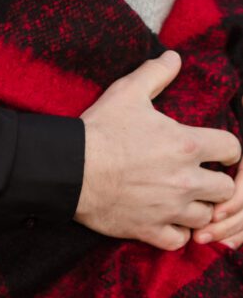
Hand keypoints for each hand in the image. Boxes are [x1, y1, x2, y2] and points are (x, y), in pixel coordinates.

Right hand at [74, 51, 240, 250]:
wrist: (70, 168)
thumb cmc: (100, 129)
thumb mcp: (127, 92)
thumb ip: (155, 73)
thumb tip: (174, 57)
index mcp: (186, 144)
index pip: (232, 149)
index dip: (226, 149)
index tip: (214, 149)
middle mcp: (185, 179)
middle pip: (225, 189)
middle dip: (215, 182)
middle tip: (198, 176)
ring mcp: (169, 208)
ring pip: (205, 217)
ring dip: (196, 208)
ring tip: (181, 198)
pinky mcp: (150, 230)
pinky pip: (179, 241)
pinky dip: (176, 233)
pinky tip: (165, 220)